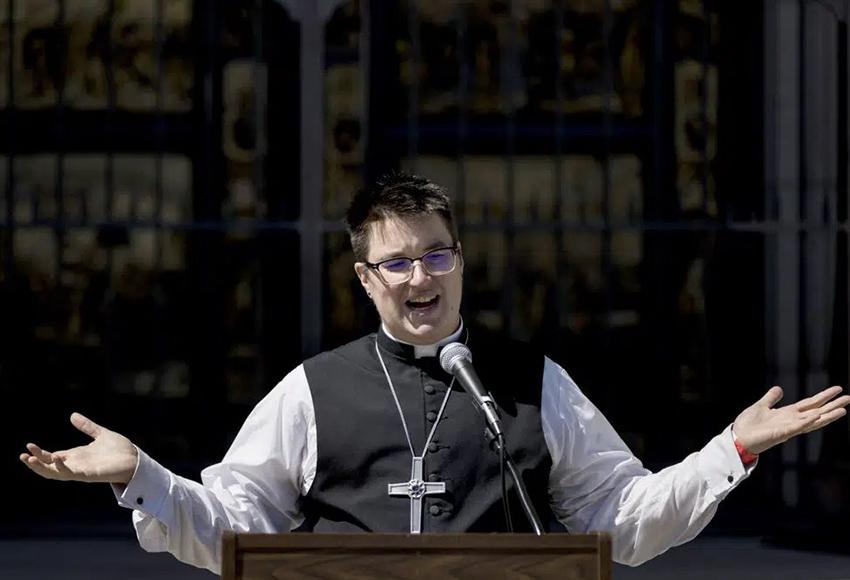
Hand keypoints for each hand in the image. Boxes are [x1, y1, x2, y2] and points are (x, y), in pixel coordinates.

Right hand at [19, 412, 138, 484]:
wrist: (136, 459)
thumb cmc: (120, 450)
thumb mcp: (101, 434)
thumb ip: (87, 426)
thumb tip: (72, 415)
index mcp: (77, 456)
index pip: (52, 457)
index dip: (40, 454)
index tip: (29, 446)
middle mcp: (77, 464)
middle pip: (50, 467)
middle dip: (36, 462)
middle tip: (23, 455)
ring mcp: (82, 470)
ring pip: (57, 473)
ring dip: (43, 468)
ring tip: (30, 460)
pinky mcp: (91, 474)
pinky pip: (73, 473)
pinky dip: (63, 468)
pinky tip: (56, 458)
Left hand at [733, 385, 849, 454]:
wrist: (737, 438)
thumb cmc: (748, 425)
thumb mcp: (761, 406)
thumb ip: (771, 398)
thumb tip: (779, 388)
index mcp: (787, 414)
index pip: (810, 404)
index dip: (823, 397)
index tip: (838, 390)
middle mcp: (791, 421)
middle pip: (816, 411)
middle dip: (832, 405)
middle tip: (848, 398)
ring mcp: (788, 428)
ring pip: (812, 421)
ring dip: (827, 415)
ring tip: (843, 409)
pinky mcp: (781, 434)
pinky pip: (796, 427)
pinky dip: (806, 422)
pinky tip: (817, 416)